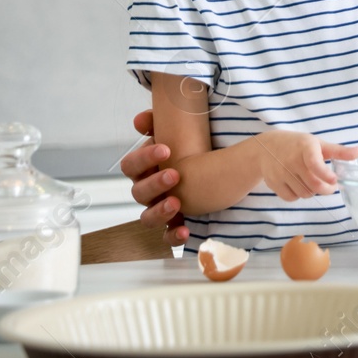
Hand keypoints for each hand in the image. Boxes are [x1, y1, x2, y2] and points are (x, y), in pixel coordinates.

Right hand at [123, 109, 186, 246]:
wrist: (226, 170)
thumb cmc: (195, 147)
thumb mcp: (180, 130)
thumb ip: (159, 121)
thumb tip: (140, 120)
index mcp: (145, 168)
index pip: (131, 165)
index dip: (144, 158)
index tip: (166, 149)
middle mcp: (149, 191)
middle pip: (138, 192)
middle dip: (155, 183)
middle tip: (175, 175)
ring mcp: (161, 209)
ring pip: (147, 217)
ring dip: (159, 211)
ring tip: (176, 204)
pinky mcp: (177, 224)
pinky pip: (167, 237)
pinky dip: (173, 235)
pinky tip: (186, 230)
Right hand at [252, 130, 357, 201]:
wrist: (265, 148)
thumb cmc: (297, 145)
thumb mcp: (318, 143)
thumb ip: (339, 151)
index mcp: (305, 147)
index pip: (314, 163)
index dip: (325, 174)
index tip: (335, 181)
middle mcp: (291, 161)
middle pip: (313, 185)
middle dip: (326, 189)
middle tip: (331, 186)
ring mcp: (281, 173)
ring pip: (304, 193)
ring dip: (313, 191)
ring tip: (313, 182)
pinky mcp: (273, 183)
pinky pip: (291, 198)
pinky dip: (299, 195)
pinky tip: (300, 185)